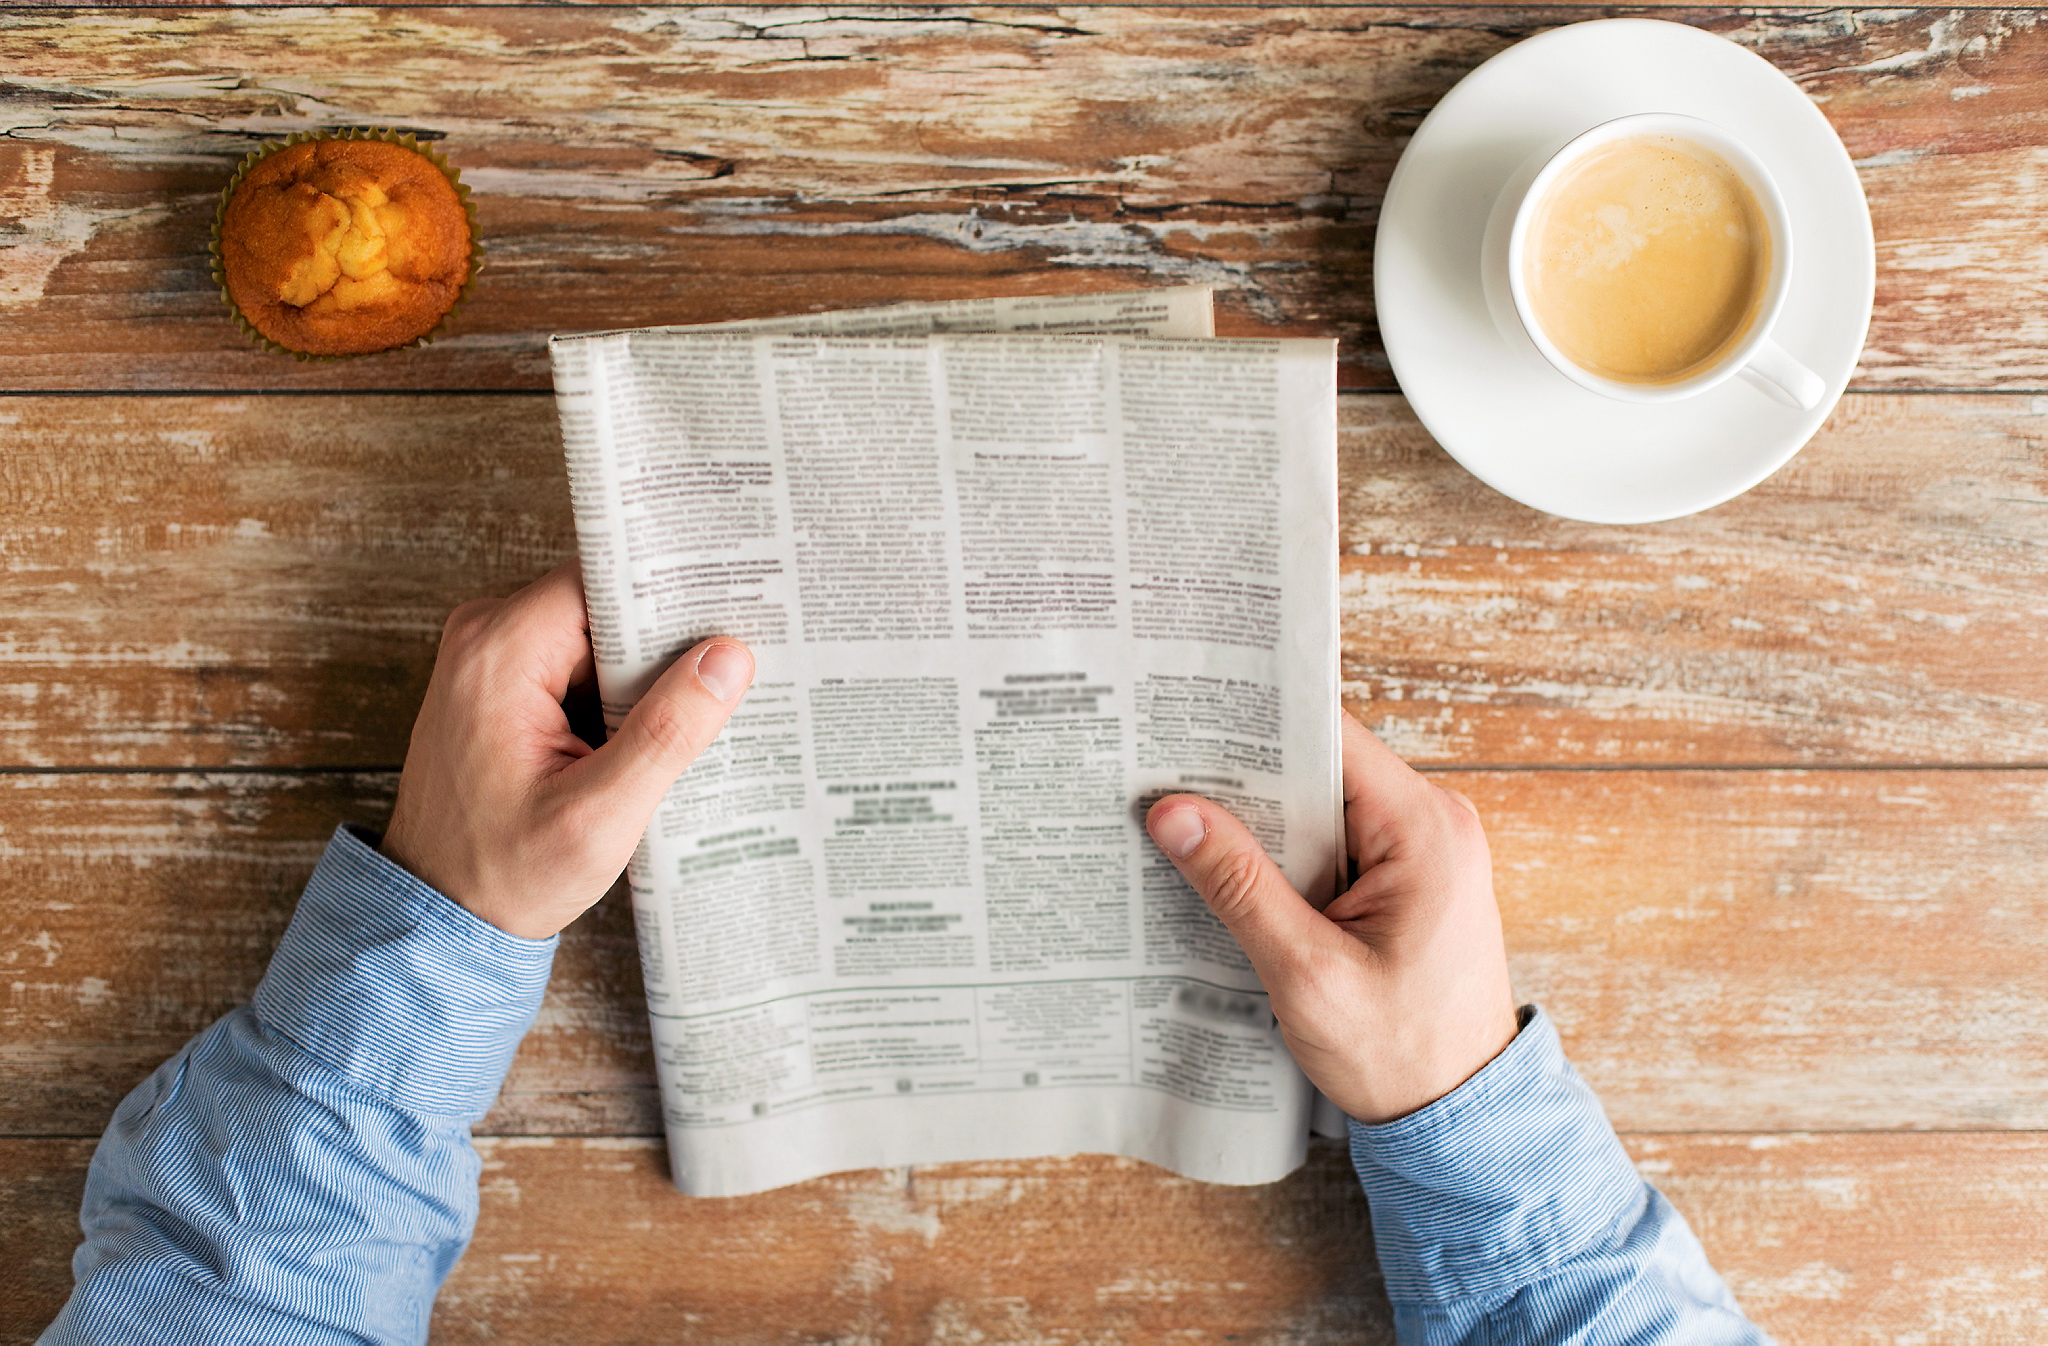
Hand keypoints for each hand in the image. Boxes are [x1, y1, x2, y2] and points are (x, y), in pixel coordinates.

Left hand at [380, 561, 753, 939]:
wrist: (438, 917)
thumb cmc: (506, 874)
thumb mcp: (599, 814)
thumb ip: (665, 733)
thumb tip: (729, 658)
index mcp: (499, 653)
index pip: (603, 580)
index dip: (670, 593)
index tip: (732, 613)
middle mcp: (483, 639)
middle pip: (601, 602)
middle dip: (664, 638)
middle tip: (729, 671)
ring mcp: (487, 660)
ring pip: (593, 633)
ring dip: (643, 671)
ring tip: (694, 710)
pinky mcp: (498, 686)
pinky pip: (573, 661)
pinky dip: (615, 691)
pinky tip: (651, 732)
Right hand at [1144, 711, 1517, 1123]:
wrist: (1464, 1120)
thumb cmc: (1403, 1055)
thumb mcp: (1306, 973)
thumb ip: (1239, 886)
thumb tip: (1174, 812)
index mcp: (1425, 829)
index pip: (1330, 735)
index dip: (1257, 720)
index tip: (1186, 719)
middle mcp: (1433, 824)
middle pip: (1322, 764)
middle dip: (1244, 770)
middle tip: (1163, 771)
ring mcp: (1422, 852)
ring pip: (1322, 804)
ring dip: (1260, 816)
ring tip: (1183, 818)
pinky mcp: (1406, 882)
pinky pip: (1334, 842)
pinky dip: (1284, 851)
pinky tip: (1230, 868)